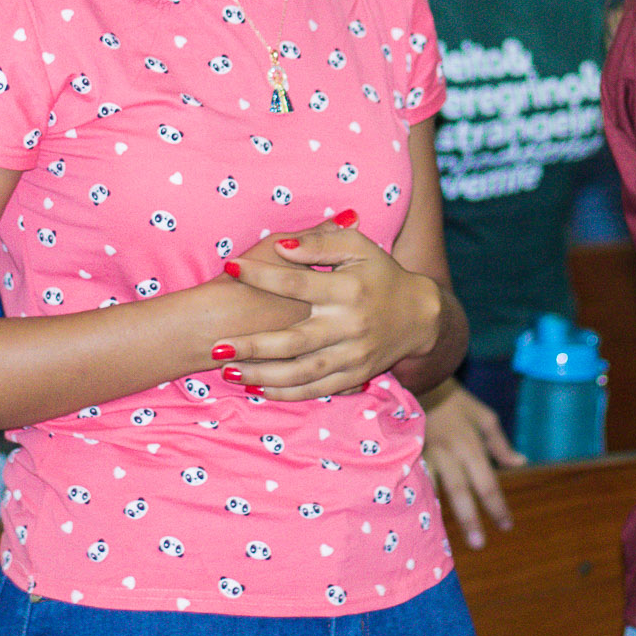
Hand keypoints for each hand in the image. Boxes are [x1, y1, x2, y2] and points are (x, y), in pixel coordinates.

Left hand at [213, 216, 443, 399]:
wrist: (420, 315)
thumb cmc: (380, 273)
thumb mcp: (358, 247)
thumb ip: (320, 243)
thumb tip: (281, 245)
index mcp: (348, 289)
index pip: (296, 283)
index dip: (261, 274)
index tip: (230, 266)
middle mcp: (350, 325)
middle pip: (293, 340)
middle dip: (252, 345)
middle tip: (216, 345)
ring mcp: (353, 355)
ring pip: (301, 372)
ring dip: (262, 374)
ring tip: (228, 371)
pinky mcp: (355, 375)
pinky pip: (316, 390)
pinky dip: (286, 392)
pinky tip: (257, 388)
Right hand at [420, 379, 522, 548]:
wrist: (415, 376)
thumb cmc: (451, 397)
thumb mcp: (481, 415)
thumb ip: (499, 442)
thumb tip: (520, 463)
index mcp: (469, 443)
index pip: (487, 482)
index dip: (497, 505)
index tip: (506, 526)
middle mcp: (448, 450)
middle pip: (461, 490)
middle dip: (470, 518)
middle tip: (479, 544)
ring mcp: (424, 451)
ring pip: (434, 487)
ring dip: (439, 513)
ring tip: (440, 539)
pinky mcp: (404, 451)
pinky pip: (412, 478)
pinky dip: (415, 496)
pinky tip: (413, 516)